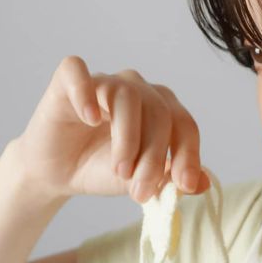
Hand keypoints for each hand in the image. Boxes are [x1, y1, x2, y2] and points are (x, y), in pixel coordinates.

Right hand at [13, 55, 210, 204]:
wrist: (58, 172)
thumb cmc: (102, 169)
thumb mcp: (141, 181)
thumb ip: (171, 179)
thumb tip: (203, 182)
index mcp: (163, 109)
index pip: (185, 125)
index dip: (188, 154)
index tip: (185, 185)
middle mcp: (139, 90)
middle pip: (160, 113)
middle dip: (154, 156)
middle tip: (141, 190)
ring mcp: (105, 82)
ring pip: (128, 96)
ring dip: (128, 138)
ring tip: (120, 170)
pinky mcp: (68, 81)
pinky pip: (77, 72)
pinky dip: (85, 94)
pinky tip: (90, 119)